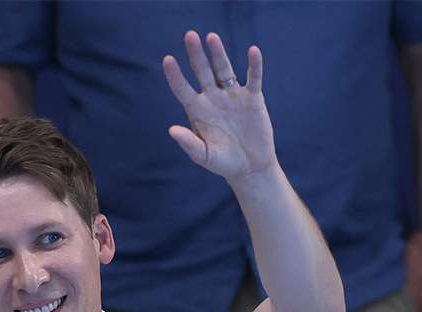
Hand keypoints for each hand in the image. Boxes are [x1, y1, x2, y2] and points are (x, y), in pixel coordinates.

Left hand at [162, 32, 277, 183]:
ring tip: (211, 37)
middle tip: (189, 35)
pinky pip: (253, 78)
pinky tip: (253, 51)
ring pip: (224, 70)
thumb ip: (188, 143)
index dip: (175, 76)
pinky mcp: (252, 98)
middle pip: (202, 72)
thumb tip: (171, 130)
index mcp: (197, 111)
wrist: (249, 166)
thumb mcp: (203, 155)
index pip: (182, 89)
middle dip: (196, 55)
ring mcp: (232, 96)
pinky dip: (254, 66)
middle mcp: (213, 99)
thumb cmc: (223, 162)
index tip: (167, 60)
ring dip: (218, 54)